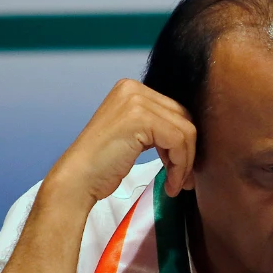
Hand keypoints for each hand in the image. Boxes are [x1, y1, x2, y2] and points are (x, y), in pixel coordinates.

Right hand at [45, 79, 196, 210]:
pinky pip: (178, 141)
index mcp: (132, 89)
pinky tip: (171, 184)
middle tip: (183, 179)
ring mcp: (136, 101)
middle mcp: (133, 89)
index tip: (182, 168)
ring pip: (186, 131)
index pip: (177, 112)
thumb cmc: (104, 164)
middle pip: (185, 119)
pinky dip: (180, 166)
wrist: (78, 179)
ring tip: (176, 184)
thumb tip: (195, 136)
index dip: (185, 142)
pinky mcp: (139, 118)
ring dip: (185, 163)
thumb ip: (159, 126)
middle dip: (188, 152)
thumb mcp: (135, 135)